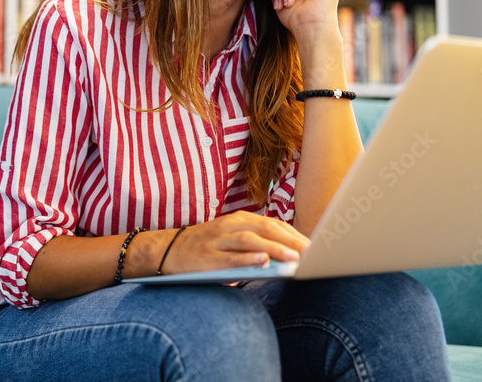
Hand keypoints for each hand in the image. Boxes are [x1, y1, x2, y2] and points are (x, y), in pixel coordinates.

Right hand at [159, 211, 309, 274]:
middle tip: (310, 252)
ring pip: (250, 242)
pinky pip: (230, 258)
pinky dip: (247, 259)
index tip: (313, 245)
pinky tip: (262, 262)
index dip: (293, 234)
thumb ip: (255, 243)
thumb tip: (287, 256)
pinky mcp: (207, 257)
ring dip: (273, 249)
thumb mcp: (232, 239)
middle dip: (289, 241)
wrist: (169, 250)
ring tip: (293, 258)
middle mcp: (230, 226)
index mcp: (239, 220)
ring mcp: (218, 241)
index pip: (272, 224)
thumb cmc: (207, 247)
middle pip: (264, 229)